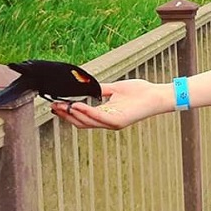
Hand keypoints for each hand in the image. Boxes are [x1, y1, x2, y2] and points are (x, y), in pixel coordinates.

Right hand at [51, 79, 171, 129]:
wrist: (156, 95)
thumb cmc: (139, 92)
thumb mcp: (115, 89)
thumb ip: (101, 89)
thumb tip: (86, 86)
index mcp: (106, 115)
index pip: (83, 117)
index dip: (69, 113)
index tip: (56, 104)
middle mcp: (108, 122)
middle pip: (81, 122)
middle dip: (66, 115)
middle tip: (53, 106)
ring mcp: (113, 123)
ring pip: (87, 122)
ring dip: (73, 114)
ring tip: (61, 106)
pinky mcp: (118, 121)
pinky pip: (98, 117)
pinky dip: (86, 112)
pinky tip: (77, 106)